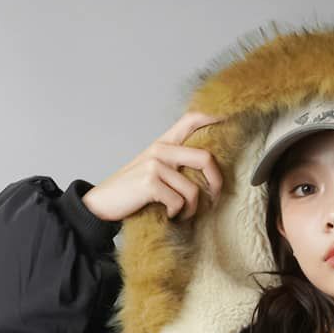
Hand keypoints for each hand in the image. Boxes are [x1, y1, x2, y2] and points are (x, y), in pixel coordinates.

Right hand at [84, 111, 227, 224]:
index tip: (230, 119)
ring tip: (181, 214)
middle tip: (214, 200)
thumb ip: (176, 165)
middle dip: (217, 183)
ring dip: (192, 210)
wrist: (102, 203)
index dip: (213, 116)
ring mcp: (155, 164)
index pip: (192, 119)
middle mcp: (161, 149)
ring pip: (193, 189)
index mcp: (164, 143)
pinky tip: (169, 216)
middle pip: (205, 158)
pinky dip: (177, 215)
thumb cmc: (132, 191)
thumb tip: (208, 172)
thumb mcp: (153, 170)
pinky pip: (178, 202)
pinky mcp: (149, 182)